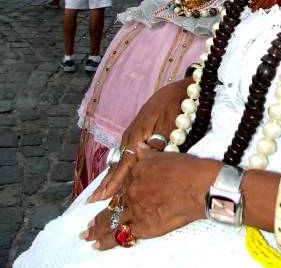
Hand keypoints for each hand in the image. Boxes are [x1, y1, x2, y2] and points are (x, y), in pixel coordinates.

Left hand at [82, 146, 220, 250]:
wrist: (198, 185)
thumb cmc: (186, 169)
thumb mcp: (164, 154)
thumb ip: (148, 153)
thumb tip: (139, 147)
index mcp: (136, 172)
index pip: (120, 185)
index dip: (109, 193)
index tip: (101, 199)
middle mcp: (132, 190)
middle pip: (112, 204)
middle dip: (98, 216)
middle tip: (86, 227)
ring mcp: (136, 208)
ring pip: (112, 220)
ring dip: (98, 229)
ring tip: (86, 236)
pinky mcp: (143, 225)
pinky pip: (121, 234)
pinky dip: (108, 241)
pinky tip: (98, 245)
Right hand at [87, 78, 191, 202]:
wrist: (177, 90)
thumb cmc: (174, 106)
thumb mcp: (168, 123)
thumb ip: (158, 142)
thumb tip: (148, 159)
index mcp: (136, 135)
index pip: (123, 164)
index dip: (113, 182)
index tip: (101, 197)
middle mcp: (131, 136)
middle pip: (116, 164)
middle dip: (105, 182)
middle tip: (92, 200)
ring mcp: (133, 134)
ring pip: (120, 159)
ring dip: (111, 176)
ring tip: (101, 192)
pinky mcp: (139, 133)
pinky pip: (126, 154)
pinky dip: (119, 167)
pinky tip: (117, 174)